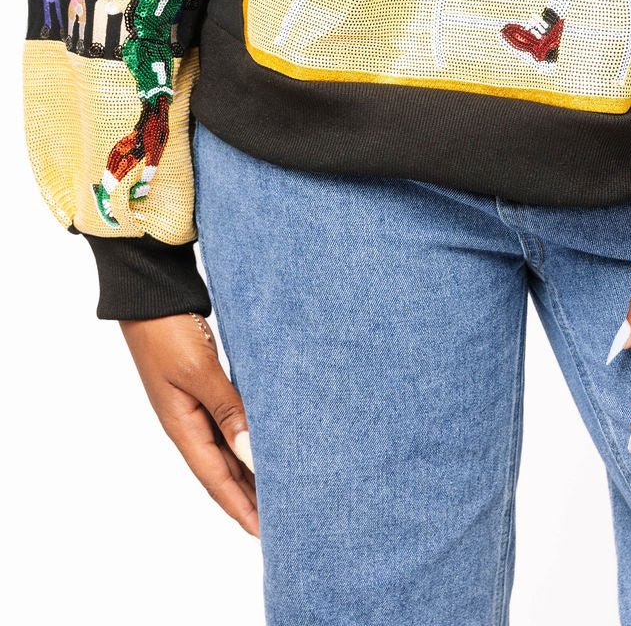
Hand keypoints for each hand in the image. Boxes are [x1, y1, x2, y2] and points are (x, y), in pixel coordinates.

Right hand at [121, 314, 258, 536]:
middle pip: (222, 470)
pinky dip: (246, 438)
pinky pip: (228, 422)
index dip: (240, 507)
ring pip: (226, 448)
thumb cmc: (168, 332)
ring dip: (249, 469)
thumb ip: (227, 410)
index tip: (263, 533)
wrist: (152, 295)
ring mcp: (193, 404)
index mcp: (182, 426)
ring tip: (278, 489)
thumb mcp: (198, 371)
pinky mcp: (202, 386)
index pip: (216, 479)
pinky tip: (262, 441)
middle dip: (248, 497)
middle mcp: (188, 421)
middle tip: (281, 519)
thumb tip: (251, 453)